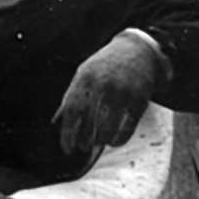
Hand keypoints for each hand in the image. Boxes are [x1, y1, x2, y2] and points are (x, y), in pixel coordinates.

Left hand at [54, 30, 165, 159]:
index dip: (68, 132)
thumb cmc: (106, 65)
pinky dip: (120, 139)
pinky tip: (114, 141)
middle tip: (83, 147)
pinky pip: (128, 127)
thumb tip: (57, 123)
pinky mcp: (140, 100)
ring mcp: (124, 92)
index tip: (67, 147)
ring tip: (98, 142)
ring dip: (101, 140)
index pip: (73, 110)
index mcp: (86, 77)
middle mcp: (104, 84)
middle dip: (84, 139)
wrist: (138, 50)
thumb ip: (71, 96)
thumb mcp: (84, 73)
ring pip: (109, 127)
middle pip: (90, 121)